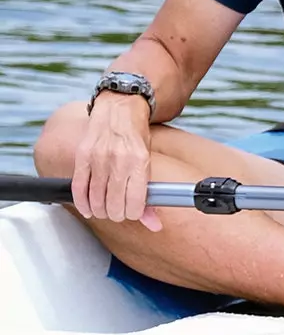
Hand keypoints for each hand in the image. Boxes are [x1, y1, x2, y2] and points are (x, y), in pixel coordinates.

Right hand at [72, 92, 160, 229]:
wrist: (119, 109)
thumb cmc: (136, 137)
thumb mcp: (148, 163)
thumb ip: (149, 196)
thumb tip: (154, 225)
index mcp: (139, 163)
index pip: (134, 204)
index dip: (133, 214)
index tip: (132, 211)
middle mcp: (118, 161)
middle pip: (114, 206)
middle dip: (117, 214)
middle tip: (118, 210)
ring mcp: (98, 159)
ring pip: (96, 201)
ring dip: (101, 211)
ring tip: (105, 208)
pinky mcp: (82, 157)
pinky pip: (78, 189)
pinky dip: (82, 204)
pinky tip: (88, 209)